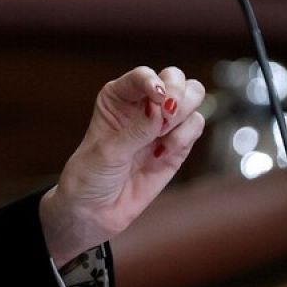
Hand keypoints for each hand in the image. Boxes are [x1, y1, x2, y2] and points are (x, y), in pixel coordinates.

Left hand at [38, 65, 205, 266]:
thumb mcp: (108, 152)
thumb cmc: (90, 175)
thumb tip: (160, 107)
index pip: (144, 75)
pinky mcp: (177, 145)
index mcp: (118, 97)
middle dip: (177, 95)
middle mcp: (142, 104)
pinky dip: (187, 136)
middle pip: (176, 78)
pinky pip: (196, 126)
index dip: (155, 82)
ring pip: (193, 97)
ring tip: (163, 136)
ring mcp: (162, 124)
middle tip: (166, 117)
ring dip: (183, 116)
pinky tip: (165, 151)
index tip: (158, 98)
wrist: (95, 211)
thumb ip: (136, 130)